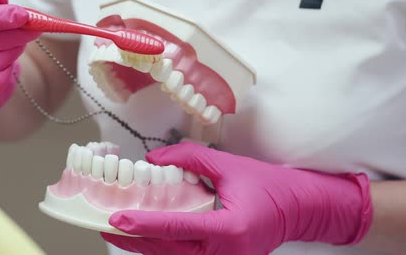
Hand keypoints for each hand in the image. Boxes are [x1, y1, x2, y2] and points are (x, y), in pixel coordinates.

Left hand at [102, 142, 372, 254]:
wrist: (299, 209)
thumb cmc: (269, 186)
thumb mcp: (229, 166)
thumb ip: (190, 159)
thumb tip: (154, 159)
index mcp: (228, 229)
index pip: (177, 228)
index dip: (144, 224)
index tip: (117, 219)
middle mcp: (224, 253)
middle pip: (168, 250)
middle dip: (134, 240)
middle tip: (105, 224)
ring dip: (146, 245)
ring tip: (119, 230)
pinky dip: (164, 247)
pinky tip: (146, 236)